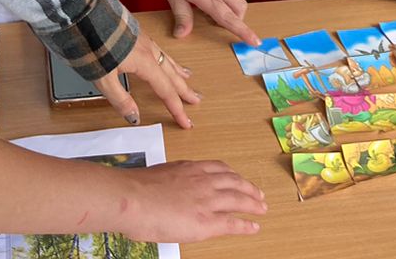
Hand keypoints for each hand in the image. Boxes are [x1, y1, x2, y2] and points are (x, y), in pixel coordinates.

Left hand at [95, 32, 201, 128]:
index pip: (166, 91)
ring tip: (187, 78)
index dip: (176, 108)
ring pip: (167, 59)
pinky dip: (167, 57)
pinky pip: (159, 49)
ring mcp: (143, 40)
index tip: (186, 122)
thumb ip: (120, 99)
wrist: (84, 14)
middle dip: (184, 90)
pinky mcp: (136, 33)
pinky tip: (163, 56)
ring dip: (178, 72)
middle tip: (196, 100)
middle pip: (171, 75)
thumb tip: (134, 117)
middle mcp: (148, 50)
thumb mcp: (104, 79)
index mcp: (144, 63)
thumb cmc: (93, 45)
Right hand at [115, 160, 266, 241]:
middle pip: (235, 182)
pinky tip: (254, 227)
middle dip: (249, 188)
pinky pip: (233, 223)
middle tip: (258, 195)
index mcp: (192, 168)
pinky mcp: (207, 221)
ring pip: (239, 200)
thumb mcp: (161, 175)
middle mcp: (204, 181)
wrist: (134, 198)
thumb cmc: (138, 189)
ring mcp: (207, 201)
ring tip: (262, 209)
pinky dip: (246, 225)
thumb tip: (173, 189)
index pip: (220, 169)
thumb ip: (174, 180)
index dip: (233, 175)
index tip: (240, 179)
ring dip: (253, 205)